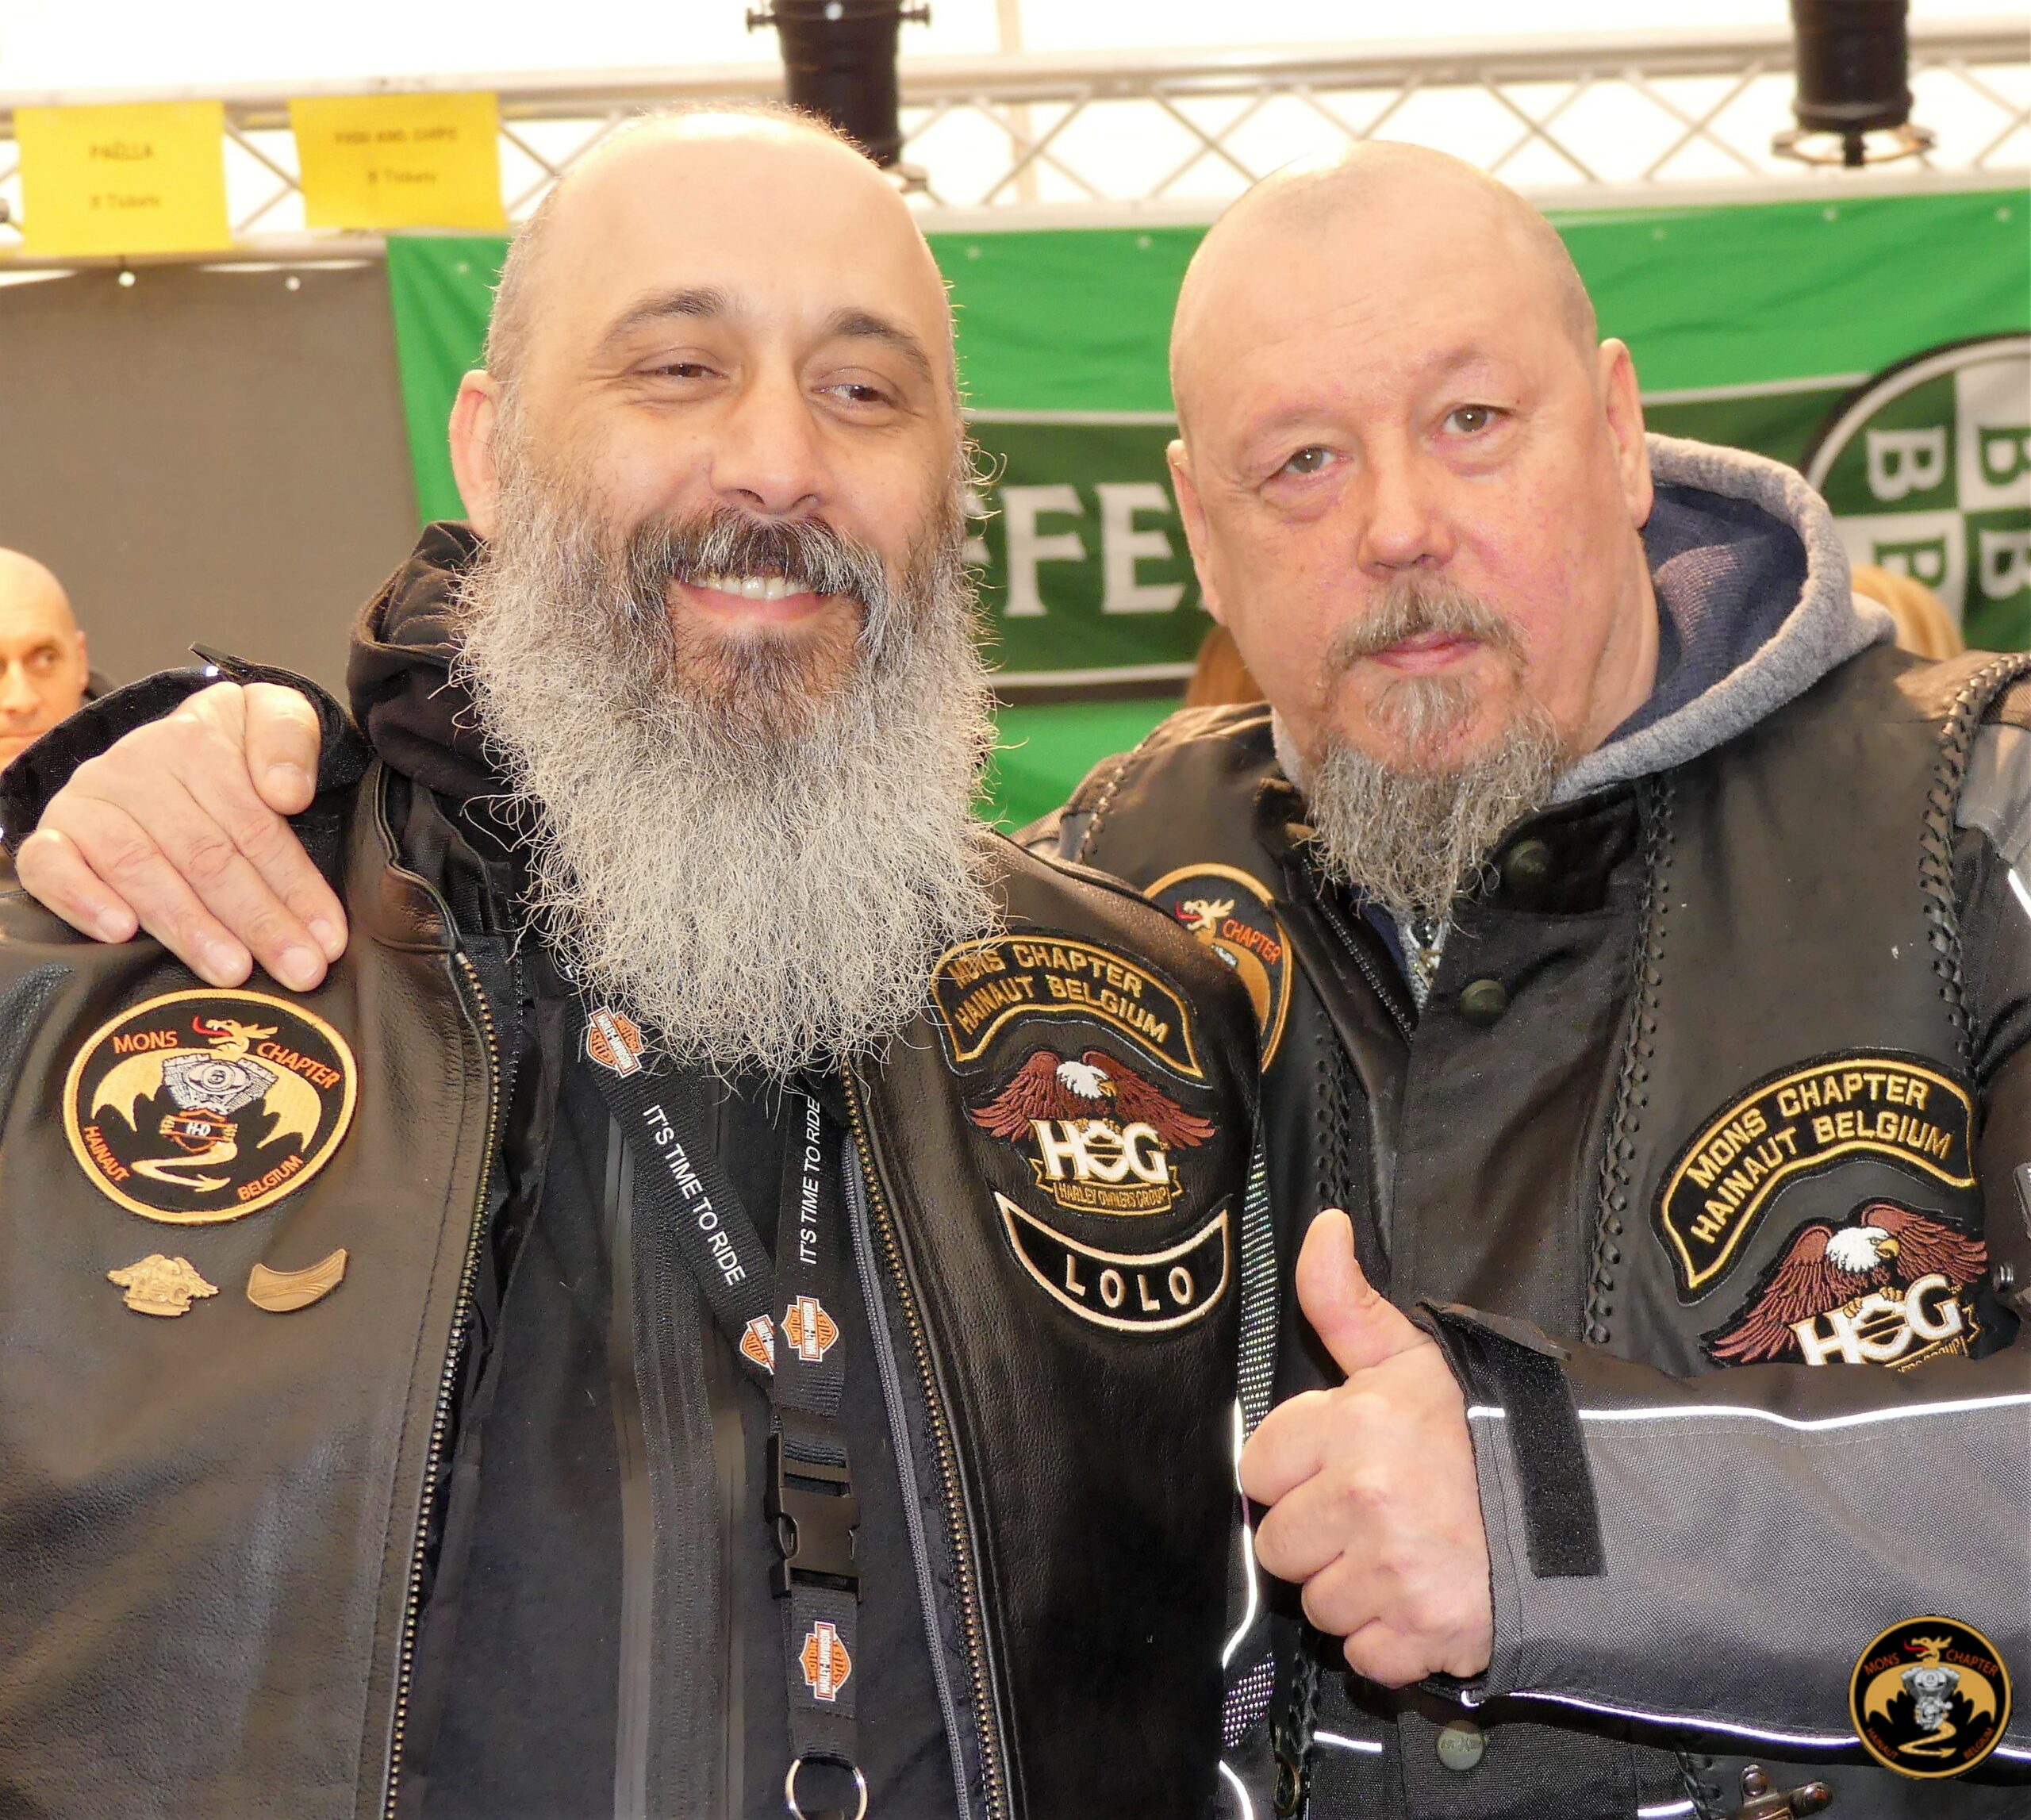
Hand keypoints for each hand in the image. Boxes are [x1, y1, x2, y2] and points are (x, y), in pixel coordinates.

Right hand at [15, 680, 346, 990]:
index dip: (296, 887)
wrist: (165, 735)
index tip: (329, 939)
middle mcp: (137, 768)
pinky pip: (51, 865)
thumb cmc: (232, 746)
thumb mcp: (271, 718)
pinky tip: (121, 933)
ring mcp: (90, 801)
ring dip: (188, 927)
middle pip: (205, 856)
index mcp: (197, 742)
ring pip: (139, 869)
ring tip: (232, 970)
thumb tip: (287, 792)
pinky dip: (83, 899)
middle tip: (299, 972)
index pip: (255, 827)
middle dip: (258, 922)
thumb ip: (289, 739)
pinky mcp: (54, 832)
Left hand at [1239, 1209, 1492, 1686]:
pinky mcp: (1424, 1636)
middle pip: (1278, 1544)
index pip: (1259, 1467)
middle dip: (1318, 1535)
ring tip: (1408, 1556)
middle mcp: (1366, 1498)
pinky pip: (1364, 1656)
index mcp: (1354, 1425)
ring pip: (1318, 1603)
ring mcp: (1394, 1572)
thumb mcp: (1416, 1356)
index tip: (1337, 1468)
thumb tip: (1322, 1229)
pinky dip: (1391, 1643)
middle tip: (1375, 1517)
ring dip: (1354, 1590)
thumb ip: (1346, 1302)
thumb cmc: (1497, 1433)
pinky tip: (1424, 1603)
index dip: (1295, 1471)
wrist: (1595, 1515)